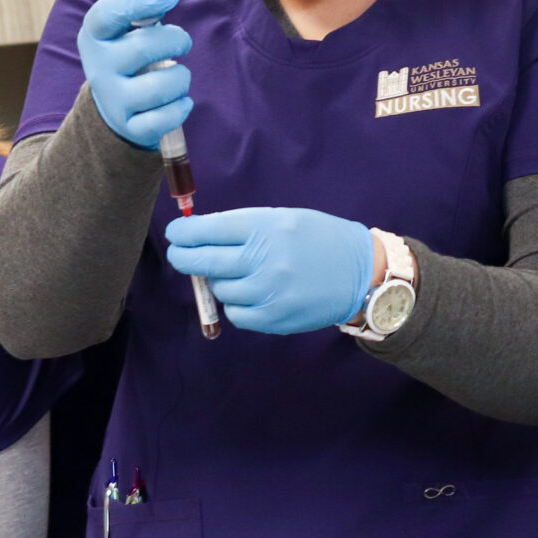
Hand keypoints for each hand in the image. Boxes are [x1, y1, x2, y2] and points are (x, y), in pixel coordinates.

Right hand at [79, 0, 193, 148]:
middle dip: (177, 40)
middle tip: (183, 42)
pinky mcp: (129, 127)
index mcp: (94, 37)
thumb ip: (142, 13)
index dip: (143, 1)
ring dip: (182, 78)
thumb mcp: (123, 32)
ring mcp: (112, 100)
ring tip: (179, 76)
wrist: (114, 107)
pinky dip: (181, 108)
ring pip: (161, 86)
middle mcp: (98, 68)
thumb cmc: (128, 56)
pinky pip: (165, 118)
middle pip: (145, 47)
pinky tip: (181, 101)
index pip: (108, 13)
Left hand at [165, 207, 377, 334]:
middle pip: (204, 261)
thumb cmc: (319, 240)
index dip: (184, 232)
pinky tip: (252, 294)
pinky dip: (237, 304)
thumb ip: (244, 228)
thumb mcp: (284, 219)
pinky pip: (236, 314)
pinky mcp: (273, 318)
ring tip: (238, 273)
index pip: (209, 230)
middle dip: (184, 257)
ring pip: (219, 289)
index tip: (176, 233)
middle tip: (179, 254)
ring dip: (220, 281)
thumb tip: (201, 237)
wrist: (360, 274)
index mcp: (266, 228)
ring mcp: (268, 292)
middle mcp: (264, 260)